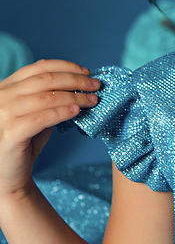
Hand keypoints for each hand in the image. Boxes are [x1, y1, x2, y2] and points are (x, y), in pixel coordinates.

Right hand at [0, 60, 99, 197]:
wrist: (8, 176)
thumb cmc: (24, 143)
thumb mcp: (35, 113)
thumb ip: (49, 97)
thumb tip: (81, 84)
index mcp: (6, 87)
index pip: (38, 67)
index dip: (66, 67)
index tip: (87, 72)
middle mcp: (1, 97)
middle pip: (45, 80)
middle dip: (75, 80)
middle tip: (96, 85)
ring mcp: (2, 114)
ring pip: (46, 97)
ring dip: (74, 96)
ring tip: (93, 100)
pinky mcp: (10, 133)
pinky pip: (42, 117)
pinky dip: (62, 112)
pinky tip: (77, 111)